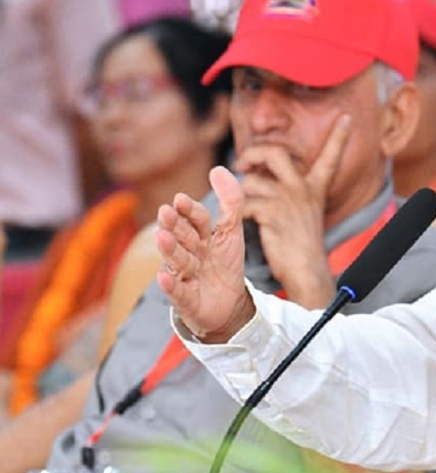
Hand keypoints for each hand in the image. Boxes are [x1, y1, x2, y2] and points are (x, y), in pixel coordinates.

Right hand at [156, 166, 251, 343]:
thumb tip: (218, 168)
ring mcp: (185, 275)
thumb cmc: (226, 264)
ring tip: (164, 238)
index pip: (197, 219)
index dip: (190, 210)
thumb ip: (231, 200)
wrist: (229, 305)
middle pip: (182, 236)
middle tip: (166, 212)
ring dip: (170, 250)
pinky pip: (177, 292)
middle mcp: (189, 252)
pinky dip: (170, 285)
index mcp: (201, 235)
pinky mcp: (185, 299)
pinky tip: (164, 277)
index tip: (181, 199)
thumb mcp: (233, 231)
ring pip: (177, 261)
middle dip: (174, 225)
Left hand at [234, 114, 350, 307]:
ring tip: (249, 212)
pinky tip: (247, 225)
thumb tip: (256, 174)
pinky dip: (240, 214)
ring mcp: (288, 200)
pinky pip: (245, 203)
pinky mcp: (272, 213)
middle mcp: (303, 189)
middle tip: (244, 165)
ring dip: (242, 196)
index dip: (339, 136)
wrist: (306, 271)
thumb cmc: (301, 245)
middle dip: (253, 154)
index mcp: (315, 187)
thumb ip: (285, 191)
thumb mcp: (303, 212)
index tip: (346, 117)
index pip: (331, 156)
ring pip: (251, 183)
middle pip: (274, 153)